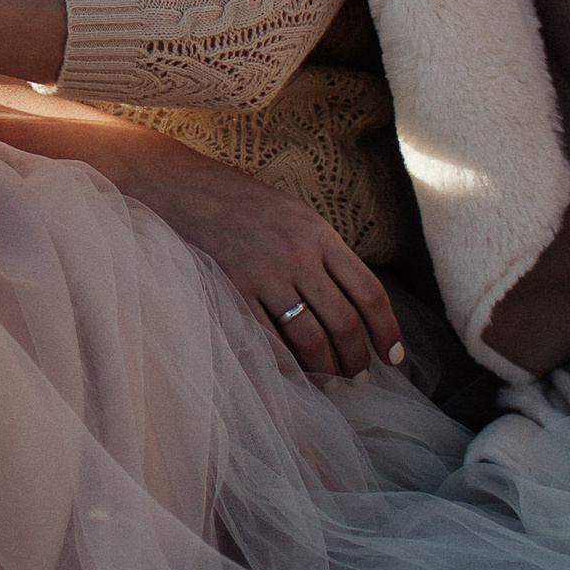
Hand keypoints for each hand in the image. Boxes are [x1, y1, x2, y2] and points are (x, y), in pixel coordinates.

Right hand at [142, 163, 402, 384]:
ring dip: (326, 370)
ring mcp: (263, 271)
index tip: (393, 358)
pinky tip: (292, 380)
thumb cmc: (235, 201)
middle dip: (356, 359)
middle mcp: (297, 252)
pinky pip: (267, 340)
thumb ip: (320, 252)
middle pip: (345, 321)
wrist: (175, 184)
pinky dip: (284, 368)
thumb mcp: (290, 214)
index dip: (387, 330)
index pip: (369, 291)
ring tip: (330, 385)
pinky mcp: (231, 288)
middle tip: (358, 379)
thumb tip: (351, 302)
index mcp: (318, 232)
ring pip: (311, 338)